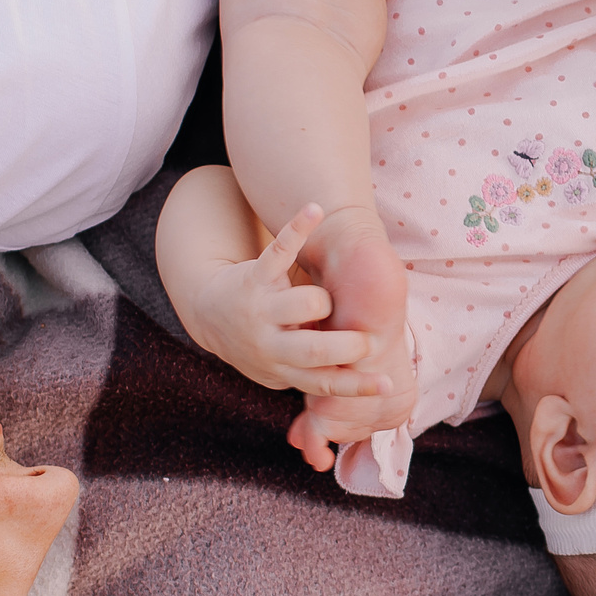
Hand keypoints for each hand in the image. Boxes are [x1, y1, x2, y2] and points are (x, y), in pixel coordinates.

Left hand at [181, 204, 386, 401]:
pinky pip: (279, 251)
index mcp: (281, 370)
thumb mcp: (282, 370)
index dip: (355, 386)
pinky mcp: (254, 277)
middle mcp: (268, 344)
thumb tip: (376, 385)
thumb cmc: (263, 343)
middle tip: (367, 339)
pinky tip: (316, 209)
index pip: (322, 383)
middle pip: (314, 349)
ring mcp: (260, 310)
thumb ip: (319, 375)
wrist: (209, 315)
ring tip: (327, 299)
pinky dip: (298, 228)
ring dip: (323, 300)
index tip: (387, 384)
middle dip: (347, 344)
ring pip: (304, 304)